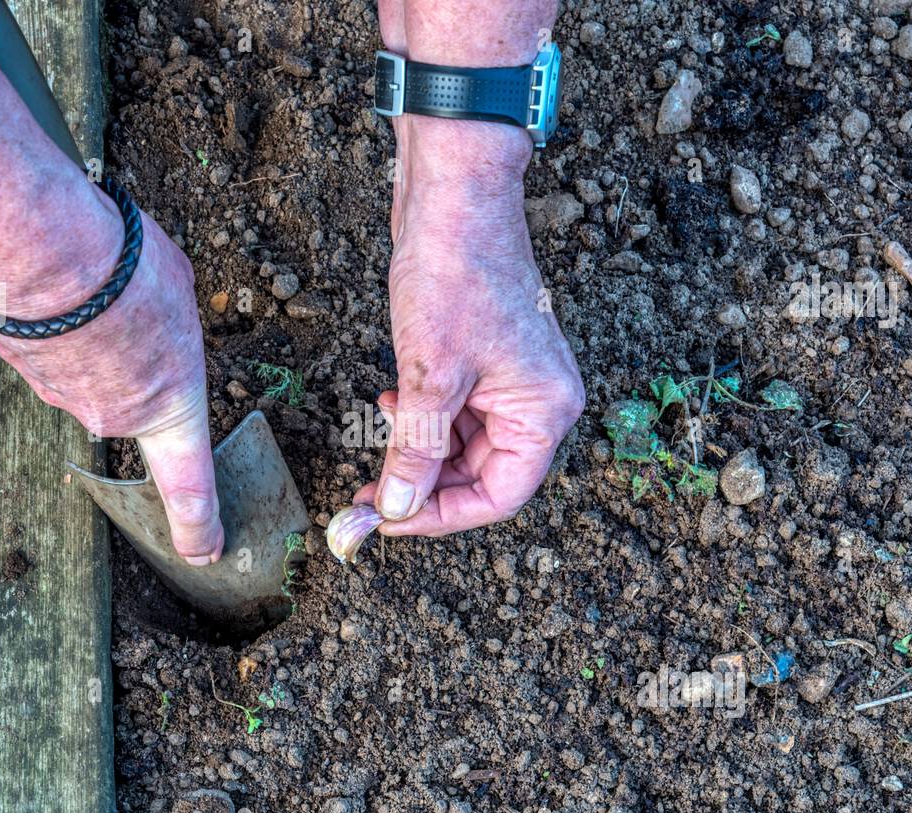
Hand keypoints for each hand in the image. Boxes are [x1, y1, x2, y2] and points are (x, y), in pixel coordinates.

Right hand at [0, 203, 223, 565]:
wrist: (39, 250)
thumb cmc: (122, 271)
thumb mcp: (180, 293)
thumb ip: (170, 330)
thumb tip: (145, 330)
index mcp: (170, 407)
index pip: (189, 486)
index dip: (199, 523)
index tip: (204, 550)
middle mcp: (116, 416)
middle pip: (132, 390)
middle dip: (135, 348)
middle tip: (132, 296)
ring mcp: (62, 395)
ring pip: (87, 365)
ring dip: (93, 329)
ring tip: (91, 279)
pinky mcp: (20, 365)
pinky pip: (50, 344)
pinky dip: (56, 319)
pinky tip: (55, 284)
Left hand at [354, 116, 584, 535]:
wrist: (453, 193)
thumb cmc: (456, 273)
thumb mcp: (429, 375)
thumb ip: (414, 449)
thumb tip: (396, 507)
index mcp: (544, 411)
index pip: (500, 495)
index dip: (442, 515)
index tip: (391, 520)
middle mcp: (537, 401)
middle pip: (480, 475)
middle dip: (422, 487)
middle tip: (367, 497)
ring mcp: (510, 380)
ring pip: (461, 446)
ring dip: (415, 454)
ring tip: (371, 451)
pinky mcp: (482, 360)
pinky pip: (452, 412)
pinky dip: (419, 420)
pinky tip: (386, 406)